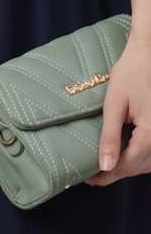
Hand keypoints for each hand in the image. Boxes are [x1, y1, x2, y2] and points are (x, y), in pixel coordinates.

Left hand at [85, 35, 150, 185]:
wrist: (148, 55)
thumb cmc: (130, 73)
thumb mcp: (114, 104)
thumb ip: (109, 136)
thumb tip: (104, 166)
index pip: (127, 165)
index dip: (107, 175)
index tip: (88, 178)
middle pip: (139, 167)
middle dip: (116, 173)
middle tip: (92, 175)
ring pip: (148, 163)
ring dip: (128, 168)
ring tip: (104, 167)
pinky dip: (138, 158)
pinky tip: (123, 155)